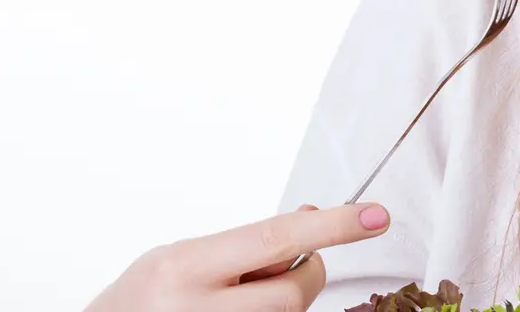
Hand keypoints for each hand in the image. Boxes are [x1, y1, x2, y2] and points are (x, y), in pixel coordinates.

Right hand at [83, 201, 389, 311]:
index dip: (332, 227)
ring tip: (248, 294)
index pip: (274, 239)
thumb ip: (245, 244)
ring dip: (287, 302)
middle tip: (297, 266)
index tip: (377, 217)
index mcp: (184, 268)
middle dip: (308, 275)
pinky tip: (246, 306)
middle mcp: (194, 309)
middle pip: (292, 293)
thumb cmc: (142, 298)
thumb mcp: (184, 256)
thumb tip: (311, 219)